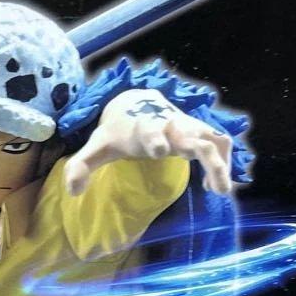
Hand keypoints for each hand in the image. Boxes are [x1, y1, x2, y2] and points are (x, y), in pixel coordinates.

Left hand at [64, 88, 233, 196]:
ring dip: (222, 164)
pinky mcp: (199, 132)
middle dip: (206, 158)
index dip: (155, 139)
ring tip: (222, 190)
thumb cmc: (117, 132)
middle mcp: (171, 125)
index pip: (152, 130)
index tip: (159, 151)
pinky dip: (223, 162)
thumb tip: (72, 191)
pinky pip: (220, 143)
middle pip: (194, 136)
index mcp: (145, 127)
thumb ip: (82, 166)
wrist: (136, 104)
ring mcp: (189, 127)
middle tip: (216, 186)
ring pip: (215, 140)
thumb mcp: (97, 147)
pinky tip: (214, 186)